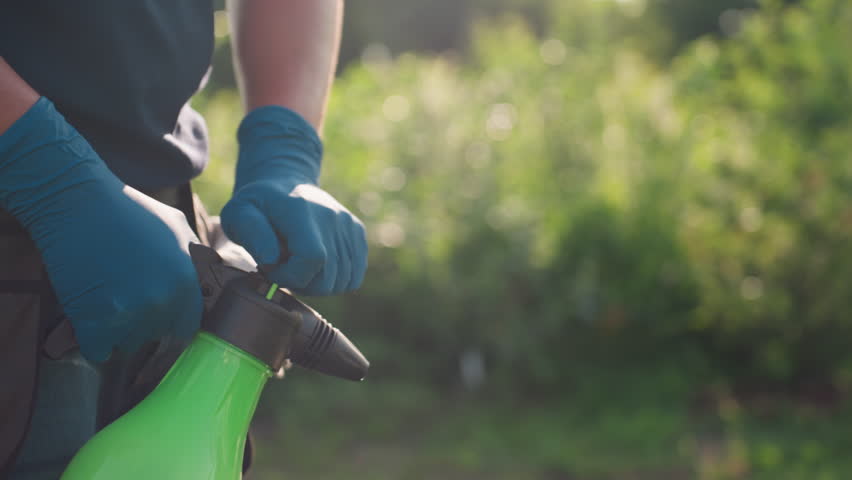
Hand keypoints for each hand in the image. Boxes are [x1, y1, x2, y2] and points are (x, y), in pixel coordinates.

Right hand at [0, 98, 202, 361]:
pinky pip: (98, 351)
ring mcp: (128, 316)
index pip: (186, 328)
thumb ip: (194, 258)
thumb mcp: (176, 227)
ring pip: (127, 345)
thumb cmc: (128, 210)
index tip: (156, 319)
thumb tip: (209, 276)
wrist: (77, 202)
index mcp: (185, 284)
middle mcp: (162, 304)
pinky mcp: (94, 323)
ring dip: (117, 333)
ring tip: (105, 302)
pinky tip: (88, 315)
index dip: (170, 325)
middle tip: (124, 302)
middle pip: (155, 337)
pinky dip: (92, 340)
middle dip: (142, 326)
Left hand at [221, 106, 366, 294]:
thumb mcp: (238, 213)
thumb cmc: (258, 204)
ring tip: (298, 265)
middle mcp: (331, 217)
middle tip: (283, 268)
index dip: (290, 276)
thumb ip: (251, 233)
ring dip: (316, 284)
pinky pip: (354, 278)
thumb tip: (271, 259)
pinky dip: (335, 281)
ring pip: (341, 283)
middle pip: (328, 278)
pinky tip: (316, 267)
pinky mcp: (358, 232)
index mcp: (301, 211)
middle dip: (301, 284)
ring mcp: (348, 225)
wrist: (284, 182)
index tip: (272, 269)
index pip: (311, 257)